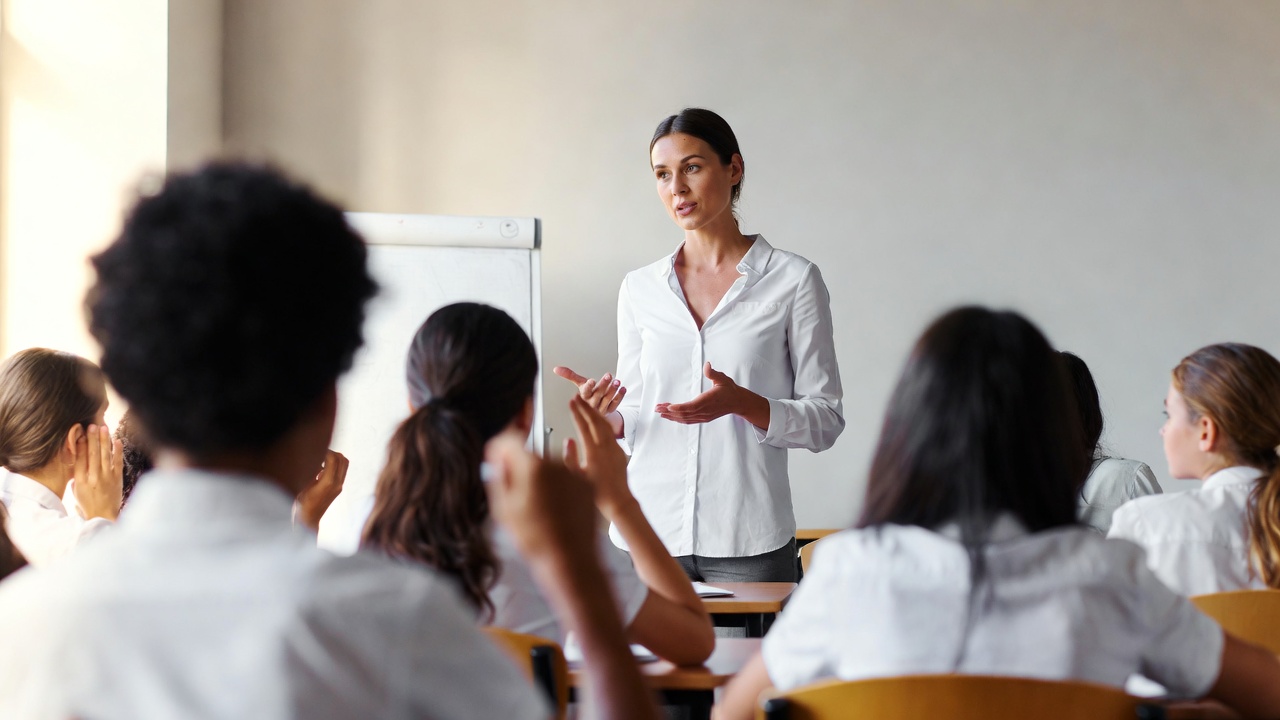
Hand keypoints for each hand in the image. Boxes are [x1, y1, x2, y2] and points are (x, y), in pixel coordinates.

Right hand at [73, 424, 122, 521]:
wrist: (103, 517)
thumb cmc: (88, 505)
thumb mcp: (76, 493)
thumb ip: (76, 478)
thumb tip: (77, 464)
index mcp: (80, 481)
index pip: (80, 459)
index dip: (80, 445)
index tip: (80, 433)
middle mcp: (93, 478)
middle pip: (92, 454)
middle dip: (92, 438)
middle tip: (93, 425)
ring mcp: (106, 478)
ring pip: (105, 456)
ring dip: (104, 441)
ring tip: (104, 428)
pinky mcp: (117, 479)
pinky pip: (118, 462)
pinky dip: (118, 451)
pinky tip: (117, 441)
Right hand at [296, 450, 347, 529]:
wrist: (308, 520)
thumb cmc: (301, 503)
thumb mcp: (303, 485)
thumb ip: (312, 471)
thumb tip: (316, 457)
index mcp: (328, 482)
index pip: (332, 458)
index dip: (324, 451)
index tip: (315, 450)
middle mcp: (337, 484)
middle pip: (342, 459)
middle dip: (332, 452)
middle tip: (319, 453)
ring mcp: (339, 486)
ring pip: (344, 464)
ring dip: (335, 458)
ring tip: (320, 460)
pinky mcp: (339, 488)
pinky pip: (341, 471)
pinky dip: (334, 465)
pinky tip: (321, 469)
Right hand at [485, 433, 598, 568]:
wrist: (570, 558)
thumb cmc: (536, 539)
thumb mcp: (503, 508)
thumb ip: (498, 476)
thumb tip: (497, 458)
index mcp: (532, 467)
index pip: (511, 440)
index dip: (500, 448)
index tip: (498, 457)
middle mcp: (555, 463)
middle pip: (530, 454)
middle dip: (522, 466)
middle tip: (518, 492)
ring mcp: (574, 472)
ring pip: (549, 465)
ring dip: (542, 476)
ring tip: (540, 506)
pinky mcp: (588, 483)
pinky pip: (567, 475)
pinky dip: (560, 484)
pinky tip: (556, 505)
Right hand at [553, 366, 626, 416]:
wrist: (594, 411)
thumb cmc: (587, 394)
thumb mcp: (579, 384)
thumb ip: (570, 375)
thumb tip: (556, 368)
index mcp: (583, 397)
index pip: (585, 393)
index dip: (588, 387)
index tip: (591, 381)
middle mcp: (592, 404)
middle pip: (598, 395)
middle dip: (603, 385)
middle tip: (608, 375)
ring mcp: (601, 408)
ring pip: (607, 400)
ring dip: (613, 390)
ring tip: (617, 381)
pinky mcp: (609, 410)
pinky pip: (615, 404)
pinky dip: (620, 397)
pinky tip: (623, 389)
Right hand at [563, 395, 632, 519]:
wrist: (618, 501)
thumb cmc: (596, 493)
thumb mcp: (577, 477)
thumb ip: (570, 457)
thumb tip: (569, 440)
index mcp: (593, 453)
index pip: (583, 426)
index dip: (576, 412)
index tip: (571, 402)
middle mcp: (605, 447)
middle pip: (595, 421)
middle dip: (585, 407)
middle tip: (577, 397)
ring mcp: (614, 448)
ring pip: (605, 425)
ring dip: (595, 413)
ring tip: (587, 405)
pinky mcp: (619, 452)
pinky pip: (611, 432)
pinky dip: (603, 422)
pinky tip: (598, 421)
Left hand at [656, 362, 753, 424]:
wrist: (738, 402)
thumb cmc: (729, 389)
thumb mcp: (722, 379)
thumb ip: (713, 373)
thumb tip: (707, 365)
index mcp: (708, 400)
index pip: (691, 406)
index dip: (679, 408)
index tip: (668, 406)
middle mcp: (705, 411)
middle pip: (685, 414)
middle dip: (669, 412)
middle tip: (657, 408)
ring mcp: (704, 416)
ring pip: (685, 419)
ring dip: (672, 416)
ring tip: (660, 412)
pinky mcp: (704, 418)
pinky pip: (689, 421)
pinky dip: (678, 419)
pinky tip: (671, 417)